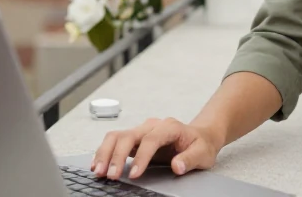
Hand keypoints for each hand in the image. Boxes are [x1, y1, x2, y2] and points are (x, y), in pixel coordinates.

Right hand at [92, 117, 221, 180]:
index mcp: (170, 127)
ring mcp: (142, 131)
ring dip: (105, 153)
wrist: (199, 136)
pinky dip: (104, 152)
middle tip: (111, 175)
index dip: (141, 157)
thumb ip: (190, 159)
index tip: (134, 174)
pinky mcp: (135, 138)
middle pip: (128, 135)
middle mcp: (152, 125)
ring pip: (117, 136)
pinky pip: (115, 141)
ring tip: (98, 171)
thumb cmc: (200, 144)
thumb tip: (177, 166)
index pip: (151, 139)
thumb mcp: (203, 153)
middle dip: (116, 155)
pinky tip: (98, 164)